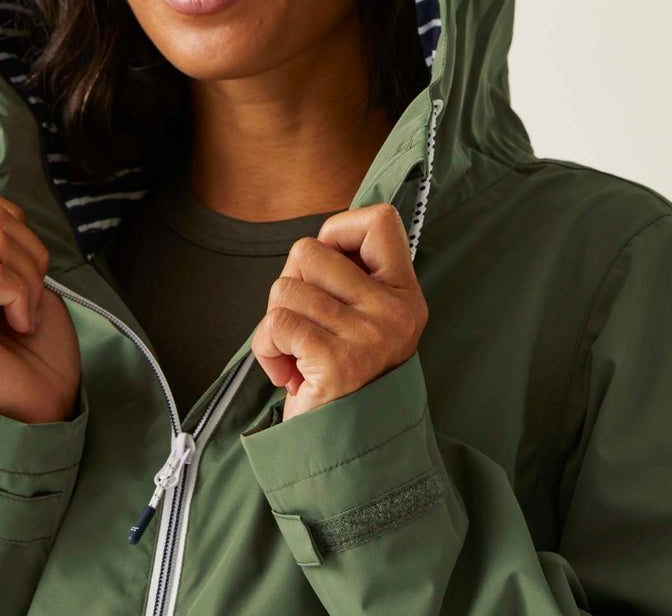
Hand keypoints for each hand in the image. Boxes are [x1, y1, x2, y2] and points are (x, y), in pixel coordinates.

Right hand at [0, 185, 81, 424]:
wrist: (44, 405)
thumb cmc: (39, 349)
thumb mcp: (26, 280)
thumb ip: (4, 243)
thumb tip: (2, 207)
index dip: (16, 223)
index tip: (27, 270)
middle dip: (31, 253)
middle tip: (30, 299)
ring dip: (29, 277)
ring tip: (23, 314)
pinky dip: (22, 295)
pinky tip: (20, 325)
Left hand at [250, 203, 428, 421]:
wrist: (346, 453)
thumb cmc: (342, 376)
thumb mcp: (364, 318)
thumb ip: (349, 276)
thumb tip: (321, 236)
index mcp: (404, 292)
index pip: (379, 219)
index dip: (338, 231)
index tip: (329, 269)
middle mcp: (394, 311)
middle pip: (307, 251)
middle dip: (290, 286)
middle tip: (307, 327)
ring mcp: (369, 336)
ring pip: (284, 288)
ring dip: (275, 323)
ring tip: (298, 355)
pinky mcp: (336, 361)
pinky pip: (276, 324)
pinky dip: (267, 348)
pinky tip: (288, 373)